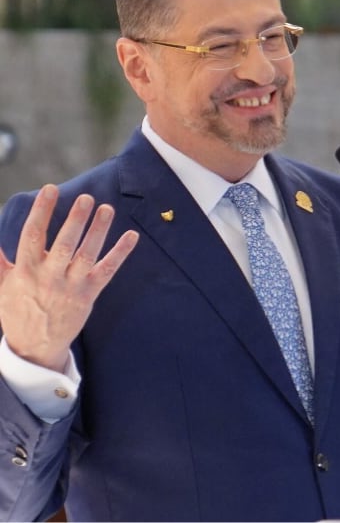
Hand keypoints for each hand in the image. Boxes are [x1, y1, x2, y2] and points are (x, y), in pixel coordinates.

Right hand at [0, 185, 138, 371]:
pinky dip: (120, 253)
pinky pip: (107, 271)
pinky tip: (131, 236)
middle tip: (85, 198)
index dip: (42, 211)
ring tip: (106, 209)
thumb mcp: (2, 284)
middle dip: (75, 220)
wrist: (35, 346)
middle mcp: (48, 276)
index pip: (32, 234)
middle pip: (64, 243)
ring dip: (98, 231)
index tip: (50, 189)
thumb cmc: (17, 310)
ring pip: (87, 254)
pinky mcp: (88, 295)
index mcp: (25, 270)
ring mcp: (71, 286)